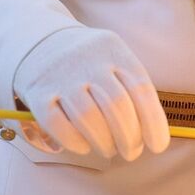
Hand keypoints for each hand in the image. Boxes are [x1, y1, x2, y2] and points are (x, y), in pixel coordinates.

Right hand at [12, 28, 167, 160]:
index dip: (153, 122)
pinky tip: (83, 146)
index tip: (157, 146)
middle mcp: (86, 59)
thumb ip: (131, 89)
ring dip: (104, 142)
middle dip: (129, 138)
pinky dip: (75, 142)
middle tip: (131, 153)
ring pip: (88, 118)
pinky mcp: (37, 92)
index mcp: (112, 49)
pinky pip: (58, 125)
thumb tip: (152, 134)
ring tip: (108, 149)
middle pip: (116, 106)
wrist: (39, 40)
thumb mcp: (113, 58)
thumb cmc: (88, 62)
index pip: (141, 89)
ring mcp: (59, 75)